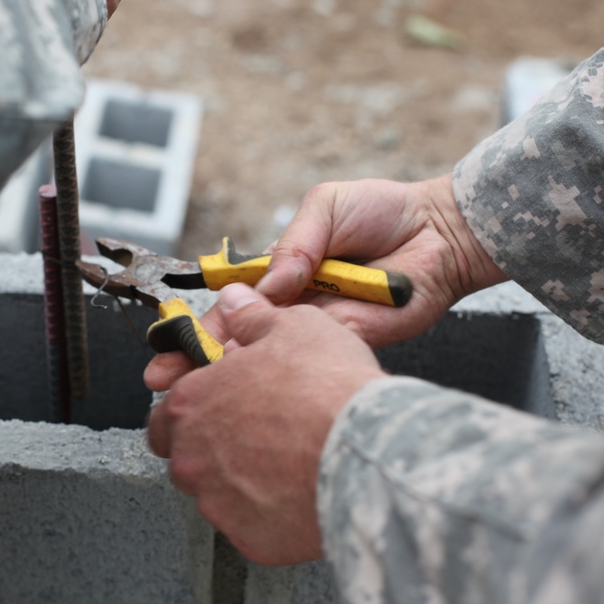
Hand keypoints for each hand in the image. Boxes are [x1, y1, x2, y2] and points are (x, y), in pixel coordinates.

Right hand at [144, 174, 506, 391]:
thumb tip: (268, 287)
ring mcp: (321, 330)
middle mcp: (296, 308)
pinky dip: (283, 371)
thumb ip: (293, 244)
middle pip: (239, 341)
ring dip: (232, 378)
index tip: (166, 343)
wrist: (440, 229)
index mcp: (281, 275)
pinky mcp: (352, 345)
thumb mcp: (324, 208)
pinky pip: (313, 359)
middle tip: (163, 382)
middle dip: (199, 363)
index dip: (196, 324)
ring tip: (194, 394)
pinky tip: (250, 387)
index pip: (229, 305)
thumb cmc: (381, 211)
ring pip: (269, 359)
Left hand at [146, 283, 385, 565]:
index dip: (196, 407)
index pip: (166, 412)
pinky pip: (251, 525)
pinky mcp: (248, 539)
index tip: (223, 406)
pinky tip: (298, 491)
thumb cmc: (328, 388)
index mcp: (190, 403)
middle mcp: (190, 457)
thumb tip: (236, 301)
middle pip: (187, 456)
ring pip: (217, 493)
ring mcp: (216, 503)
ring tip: (286, 462)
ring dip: (241, 480)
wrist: (367, 453)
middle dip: (213, 446)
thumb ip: (253, 316)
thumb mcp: (293, 326)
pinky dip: (268, 513)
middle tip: (258, 435)